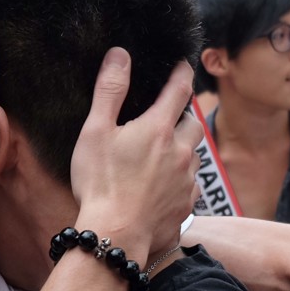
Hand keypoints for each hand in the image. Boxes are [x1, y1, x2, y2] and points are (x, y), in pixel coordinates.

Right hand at [70, 48, 201, 261]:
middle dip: (185, 116)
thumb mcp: (95, 132)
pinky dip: (180, 181)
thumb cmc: (100, 183)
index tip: (182, 65)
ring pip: (194, 156)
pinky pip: (190, 186)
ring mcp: (187, 181)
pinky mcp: (186, 206)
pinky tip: (165, 187)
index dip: (181, 73)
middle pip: (194, 124)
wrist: (116, 236)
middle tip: (171, 116)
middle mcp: (181, 152)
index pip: (179, 90)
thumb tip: (120, 54)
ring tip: (165, 154)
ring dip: (184, 150)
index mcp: (158, 129)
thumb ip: (109, 91)